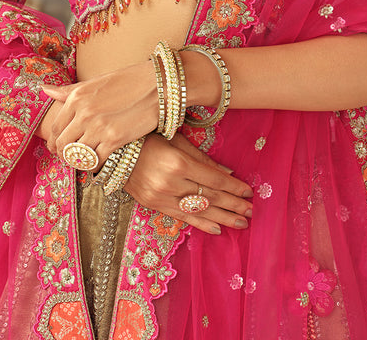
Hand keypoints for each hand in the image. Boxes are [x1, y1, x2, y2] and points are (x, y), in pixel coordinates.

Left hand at [41, 60, 157, 164]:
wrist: (159, 84)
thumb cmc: (129, 80)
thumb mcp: (95, 81)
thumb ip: (69, 90)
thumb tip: (45, 90)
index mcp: (77, 97)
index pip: (56, 128)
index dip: (55, 141)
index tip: (59, 147)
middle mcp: (83, 112)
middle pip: (63, 145)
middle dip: (64, 154)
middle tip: (70, 158)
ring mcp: (98, 127)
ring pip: (77, 155)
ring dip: (79, 161)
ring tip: (85, 160)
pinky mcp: (114, 139)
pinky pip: (95, 161)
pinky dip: (95, 164)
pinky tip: (99, 160)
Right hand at [124, 133, 253, 235]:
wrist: (115, 152)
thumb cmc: (149, 138)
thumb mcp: (177, 139)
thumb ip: (201, 157)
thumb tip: (227, 171)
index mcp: (178, 163)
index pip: (213, 179)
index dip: (233, 187)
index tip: (249, 192)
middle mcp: (170, 183)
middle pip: (209, 197)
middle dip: (233, 204)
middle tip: (251, 211)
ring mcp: (161, 197)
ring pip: (199, 211)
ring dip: (223, 218)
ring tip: (241, 224)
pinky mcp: (154, 206)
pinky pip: (182, 218)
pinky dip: (201, 224)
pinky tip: (217, 229)